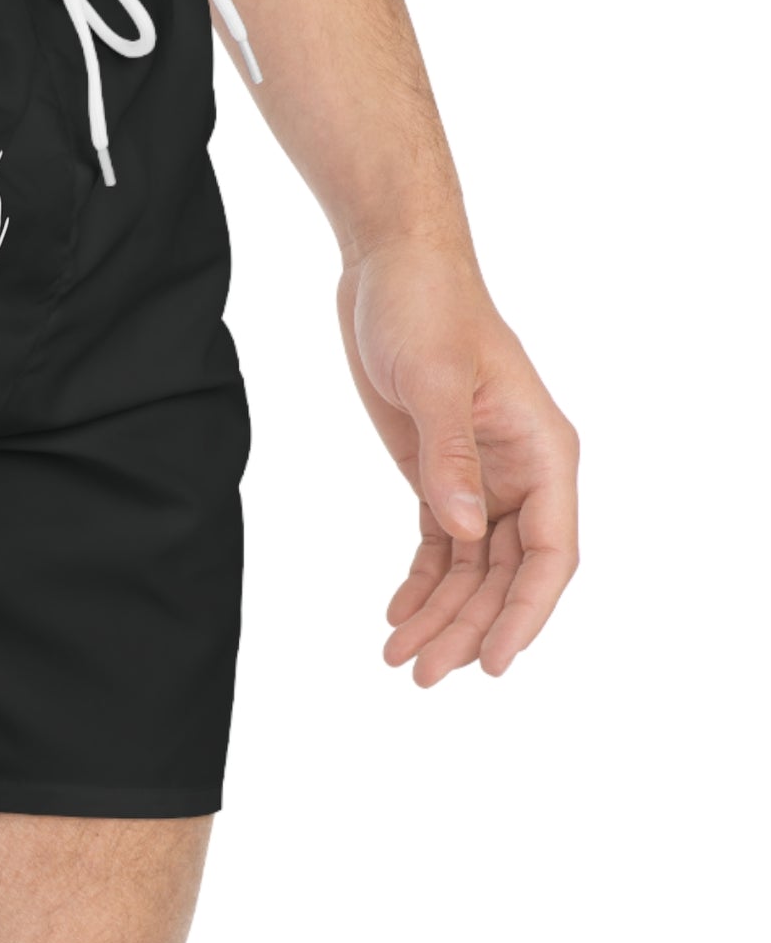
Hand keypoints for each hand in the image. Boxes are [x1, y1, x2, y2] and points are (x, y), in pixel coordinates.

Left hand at [337, 238, 579, 684]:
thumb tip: (464, 530)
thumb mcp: (435, 378)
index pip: (549, 554)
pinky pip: (441, 543)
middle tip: (420, 675)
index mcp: (545, 453)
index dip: (524, 613)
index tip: (492, 662)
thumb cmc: (426, 308)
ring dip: (440, 614)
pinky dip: (422, 581)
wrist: (392, 267)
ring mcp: (481, 475)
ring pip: (471, 567)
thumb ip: (450, 455)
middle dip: (467, 627)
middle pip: (506, 573)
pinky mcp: (440, 470)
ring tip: (398, 659)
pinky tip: (397, 613)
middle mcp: (523, 473)